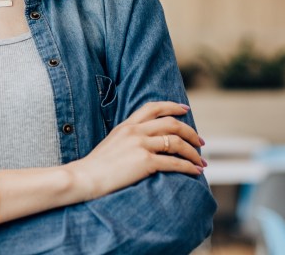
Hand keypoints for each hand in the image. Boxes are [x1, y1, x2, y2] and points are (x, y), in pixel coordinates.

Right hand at [66, 101, 204, 200]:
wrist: (84, 177)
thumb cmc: (95, 166)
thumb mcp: (111, 143)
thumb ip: (127, 139)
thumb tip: (143, 144)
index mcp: (126, 125)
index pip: (153, 107)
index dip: (172, 106)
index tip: (185, 109)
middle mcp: (135, 131)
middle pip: (171, 123)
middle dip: (190, 132)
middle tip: (200, 142)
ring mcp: (140, 145)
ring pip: (176, 142)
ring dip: (193, 152)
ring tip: (201, 161)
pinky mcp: (145, 162)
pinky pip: (174, 162)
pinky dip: (189, 166)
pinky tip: (196, 172)